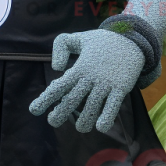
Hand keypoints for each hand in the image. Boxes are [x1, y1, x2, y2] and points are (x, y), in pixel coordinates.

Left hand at [29, 30, 144, 133]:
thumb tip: (57, 68)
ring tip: (80, 128)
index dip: (45, 99)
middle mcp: (90, 78)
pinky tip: (101, 127)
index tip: (34, 110)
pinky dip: (107, 117)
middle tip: (52, 121)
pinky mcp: (121, 88)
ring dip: (84, 120)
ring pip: (92, 106)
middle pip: (72, 99)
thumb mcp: (79, 37)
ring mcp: (106, 84)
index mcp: (79, 68)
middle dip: (60, 113)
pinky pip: (113, 105)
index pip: (59, 86)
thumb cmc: (102, 41)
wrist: (132, 38)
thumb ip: (61, 45)